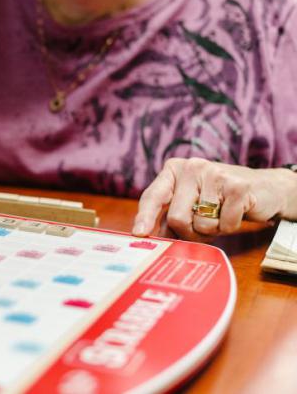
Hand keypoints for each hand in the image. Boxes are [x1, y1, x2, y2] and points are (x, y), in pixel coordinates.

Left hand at [132, 158, 296, 240]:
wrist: (265, 188)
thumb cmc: (220, 199)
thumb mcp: (191, 202)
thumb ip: (170, 216)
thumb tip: (149, 237)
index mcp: (174, 170)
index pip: (153, 196)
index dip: (145, 217)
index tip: (139, 234)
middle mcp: (191, 167)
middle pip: (177, 218)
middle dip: (189, 233)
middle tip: (202, 227)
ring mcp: (215, 174)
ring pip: (202, 224)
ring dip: (213, 230)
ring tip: (221, 214)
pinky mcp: (237, 186)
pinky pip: (225, 225)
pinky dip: (230, 227)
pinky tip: (236, 212)